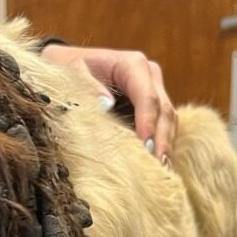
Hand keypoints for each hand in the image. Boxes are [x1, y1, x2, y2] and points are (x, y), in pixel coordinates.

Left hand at [40, 43, 176, 161]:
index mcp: (132, 64)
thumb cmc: (68, 68)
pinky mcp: (151, 105)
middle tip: (159, 167)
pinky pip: (161, 125)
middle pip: (164, 110)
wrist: (69, 64)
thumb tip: (107, 105)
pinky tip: (156, 166)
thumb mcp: (71, 72)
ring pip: (168, 119)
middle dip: (162, 139)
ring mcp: (153, 90)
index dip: (148, 123)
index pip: (147, 97)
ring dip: (165, 145)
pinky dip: (160, 144)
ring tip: (161, 172)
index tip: (145, 146)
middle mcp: (149, 75)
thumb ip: (88, 87)